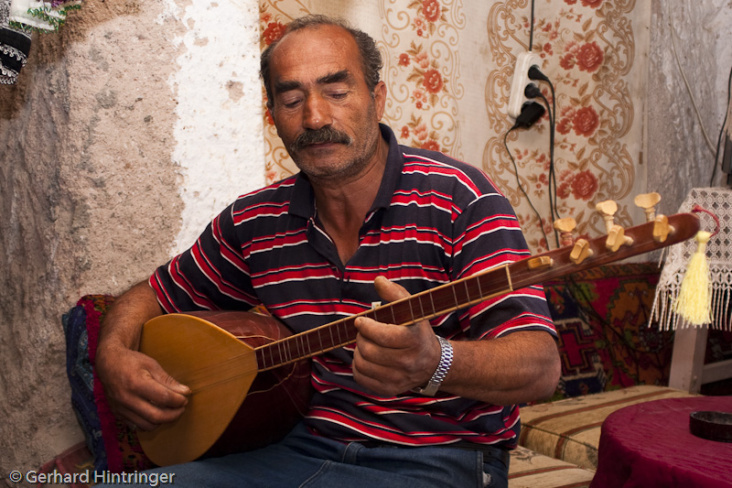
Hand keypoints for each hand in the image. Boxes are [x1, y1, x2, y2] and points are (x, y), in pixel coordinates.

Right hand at [96, 343, 190, 430]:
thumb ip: (168, 380)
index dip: (178, 400)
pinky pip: (137, 427)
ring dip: (163, 421)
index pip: (163, 398)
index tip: (185, 398)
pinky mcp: (117, 414)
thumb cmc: (132, 362)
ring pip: (147, 425)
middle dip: (174, 414)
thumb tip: (185, 392)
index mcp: (136, 383)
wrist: (108, 363)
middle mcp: (127, 399)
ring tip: (171, 411)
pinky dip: (150, 423)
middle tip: (182, 407)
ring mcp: (120, 409)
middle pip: (156, 416)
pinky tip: (157, 414)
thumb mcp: (152, 365)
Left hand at [352, 276, 441, 396]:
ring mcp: (398, 379)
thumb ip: (395, 292)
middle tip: (364, 332)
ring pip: (362, 364)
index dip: (366, 326)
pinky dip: (358, 366)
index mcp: (414, 340)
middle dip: (361, 337)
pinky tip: (367, 358)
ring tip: (366, 344)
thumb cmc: (416, 331)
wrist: (432, 363)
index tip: (361, 321)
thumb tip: (378, 280)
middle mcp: (408, 362)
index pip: (382, 335)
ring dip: (358, 351)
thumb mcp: (411, 308)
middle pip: (369, 350)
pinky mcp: (389, 390)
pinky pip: (360, 378)